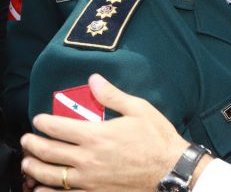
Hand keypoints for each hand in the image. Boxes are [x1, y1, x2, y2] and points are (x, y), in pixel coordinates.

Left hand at [20, 74, 192, 191]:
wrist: (171, 169)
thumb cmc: (158, 139)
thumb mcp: (139, 109)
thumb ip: (112, 95)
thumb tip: (94, 80)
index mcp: (97, 135)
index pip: (58, 127)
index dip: (44, 122)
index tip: (38, 120)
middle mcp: (88, 159)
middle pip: (49, 151)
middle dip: (33, 144)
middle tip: (28, 139)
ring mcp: (89, 180)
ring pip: (51, 175)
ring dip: (35, 168)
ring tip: (28, 163)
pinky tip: (42, 188)